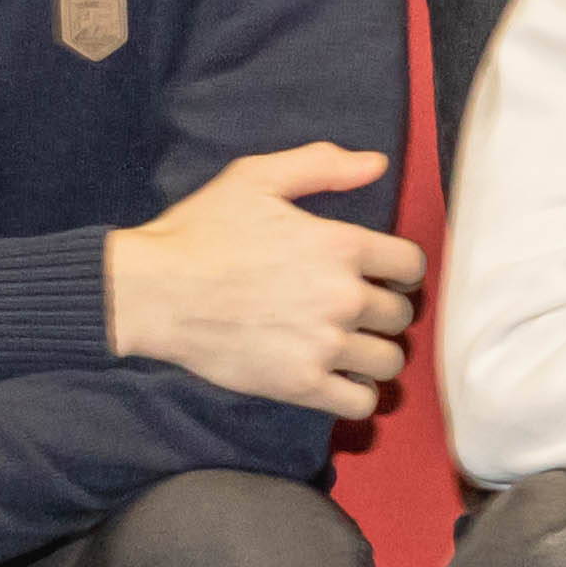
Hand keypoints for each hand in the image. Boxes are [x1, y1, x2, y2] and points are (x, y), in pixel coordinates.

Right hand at [109, 145, 424, 418]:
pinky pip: (361, 402)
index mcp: (340, 244)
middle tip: (359, 311)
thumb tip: (377, 164)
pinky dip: (358, 394)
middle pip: (401, 315)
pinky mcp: (300, 385)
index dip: (401, 270)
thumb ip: (321, 165)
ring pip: (389, 361)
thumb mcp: (256, 178)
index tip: (384, 275)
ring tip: (353, 347)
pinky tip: (339, 379)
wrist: (154, 291)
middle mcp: (342, 296)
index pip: (411, 265)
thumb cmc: (201, 231)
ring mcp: (323, 345)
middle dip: (386, 311)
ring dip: (376, 354)